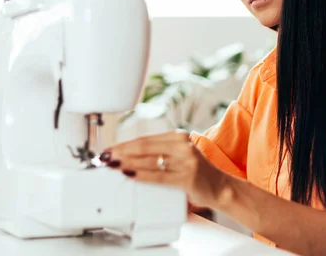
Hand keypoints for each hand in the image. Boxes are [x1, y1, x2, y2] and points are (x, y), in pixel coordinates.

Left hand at [100, 130, 230, 208]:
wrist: (220, 188)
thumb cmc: (196, 174)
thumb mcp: (179, 156)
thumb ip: (159, 154)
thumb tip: (127, 158)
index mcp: (179, 137)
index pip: (146, 139)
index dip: (124, 144)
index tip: (109, 149)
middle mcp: (183, 145)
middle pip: (145, 146)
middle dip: (121, 152)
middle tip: (105, 157)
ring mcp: (186, 160)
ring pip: (149, 160)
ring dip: (127, 162)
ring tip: (112, 165)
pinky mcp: (187, 176)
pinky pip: (159, 175)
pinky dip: (142, 175)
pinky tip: (129, 174)